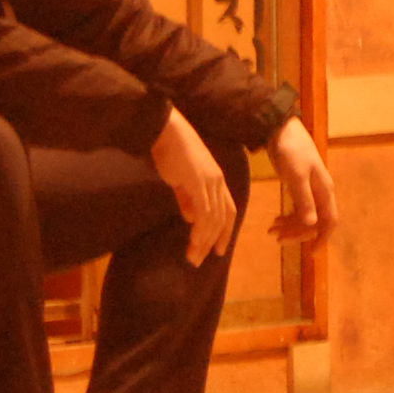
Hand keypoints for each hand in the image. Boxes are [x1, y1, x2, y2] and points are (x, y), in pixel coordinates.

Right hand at [150, 110, 236, 265]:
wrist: (165, 131)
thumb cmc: (171, 151)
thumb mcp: (181, 179)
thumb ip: (187, 199)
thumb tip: (191, 219)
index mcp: (216, 180)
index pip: (228, 210)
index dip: (224, 231)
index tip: (217, 250)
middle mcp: (218, 182)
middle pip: (224, 218)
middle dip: (214, 242)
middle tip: (201, 260)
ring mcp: (210, 182)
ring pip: (214, 219)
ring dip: (204, 241)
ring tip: (192, 257)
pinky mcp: (200, 183)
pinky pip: (205, 212)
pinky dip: (201, 230)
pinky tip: (193, 242)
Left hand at [268, 118, 338, 243]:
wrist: (280, 129)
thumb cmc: (290, 151)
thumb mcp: (296, 176)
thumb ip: (304, 201)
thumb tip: (313, 225)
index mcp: (324, 190)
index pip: (330, 221)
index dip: (323, 238)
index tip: (312, 253)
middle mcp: (320, 192)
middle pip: (315, 222)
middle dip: (298, 233)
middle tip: (277, 238)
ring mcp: (310, 189)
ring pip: (305, 217)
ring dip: (290, 226)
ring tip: (271, 230)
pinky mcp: (299, 186)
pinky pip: (298, 208)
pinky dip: (288, 217)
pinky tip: (275, 220)